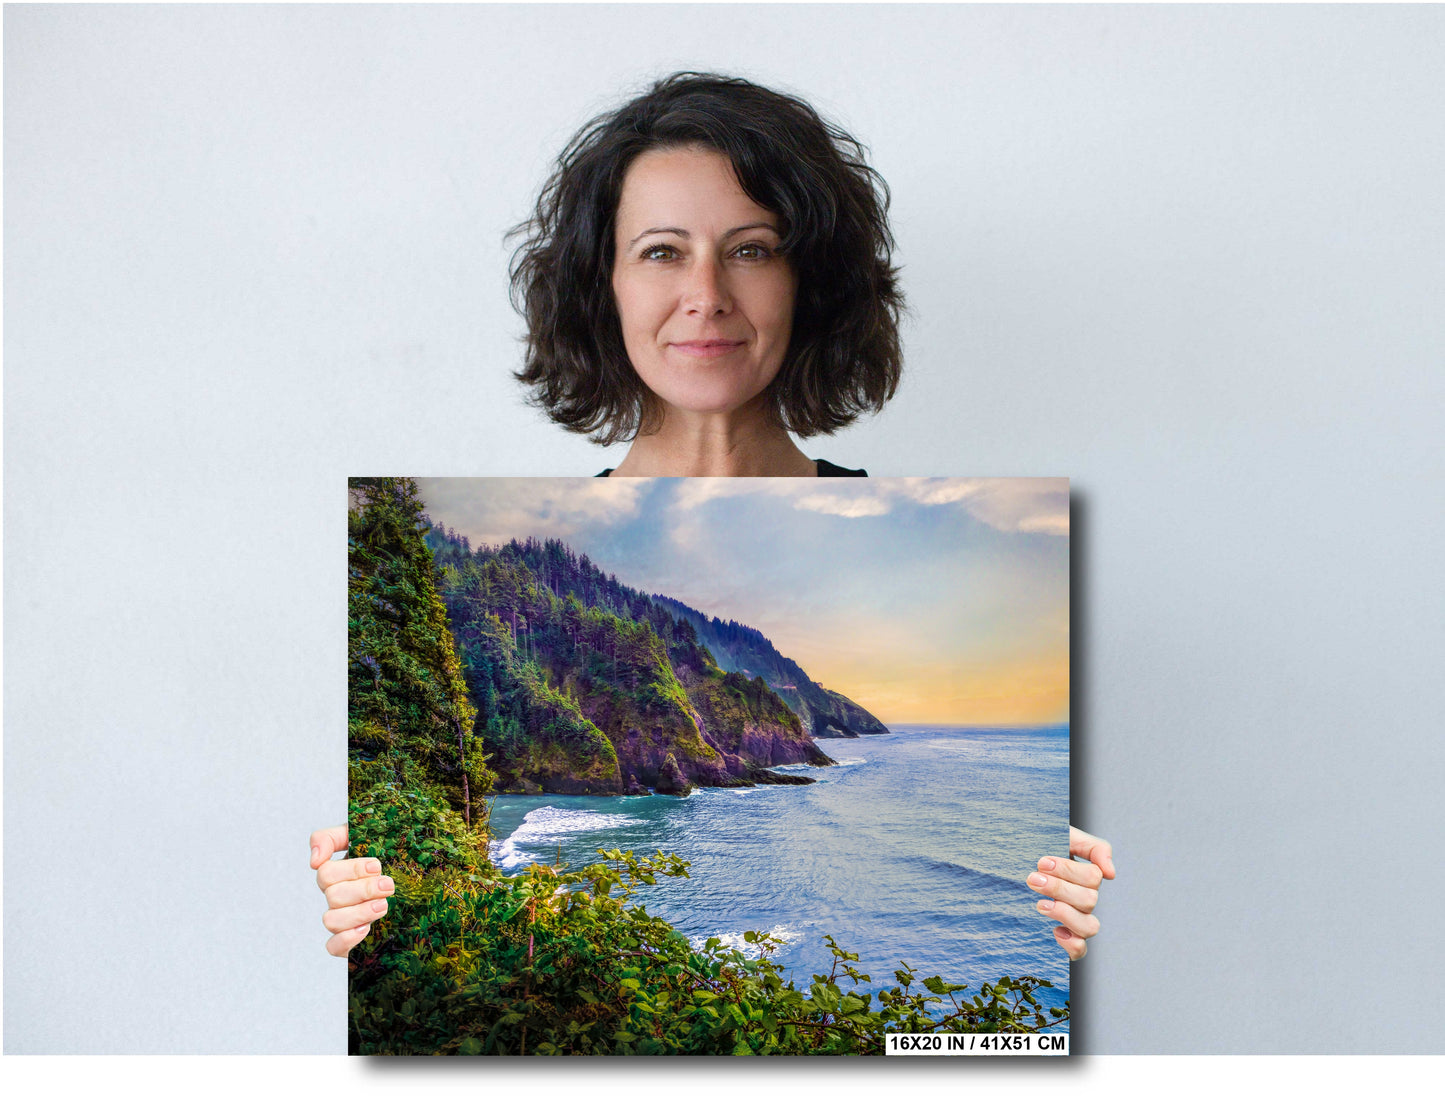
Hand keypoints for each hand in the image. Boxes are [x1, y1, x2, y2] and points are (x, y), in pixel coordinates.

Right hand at [310, 825, 393, 956]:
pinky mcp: (350, 941)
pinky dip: (346, 939)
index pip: (326, 873)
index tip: (377, 866)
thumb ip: (331, 838)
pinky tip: (366, 929)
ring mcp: (343, 919)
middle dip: (363, 890)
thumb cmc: (390, 855)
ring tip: (384, 905)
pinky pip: (333, 947)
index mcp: (338, 874)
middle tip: (389, 885)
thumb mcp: (363, 836)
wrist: (419, 885)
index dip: (351, 870)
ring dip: (359, 912)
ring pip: (331, 920)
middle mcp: (337, 897)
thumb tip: (314, 860)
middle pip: (333, 896)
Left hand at [1028, 826, 1114, 960]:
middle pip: (1089, 900)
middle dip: (1059, 888)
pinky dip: (1072, 944)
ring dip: (1065, 914)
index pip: (1093, 878)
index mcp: (1085, 876)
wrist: (1007, 858)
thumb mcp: (1063, 836)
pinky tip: (1054, 931)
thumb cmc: (1035, 845)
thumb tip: (1111, 874)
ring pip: (1090, 926)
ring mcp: (1074, 918)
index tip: (1041, 862)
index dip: (1068, 871)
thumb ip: (1094, 847)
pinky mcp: (1062, 936)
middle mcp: (1083, 898)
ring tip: (1040, 904)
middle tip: (1032, 879)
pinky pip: (1080, 950)